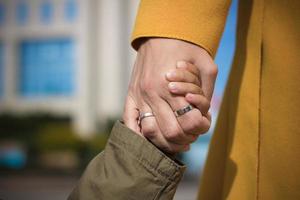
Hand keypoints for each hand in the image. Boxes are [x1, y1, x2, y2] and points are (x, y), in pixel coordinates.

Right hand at [123, 38, 216, 153]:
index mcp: (172, 86)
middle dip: (187, 137)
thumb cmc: (188, 49)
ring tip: (177, 137)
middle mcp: (153, 94)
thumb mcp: (206, 66)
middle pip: (171, 133)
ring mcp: (139, 96)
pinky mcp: (130, 95)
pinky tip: (153, 137)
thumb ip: (207, 92)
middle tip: (192, 131)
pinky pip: (130, 122)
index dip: (201, 127)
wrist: (161, 33)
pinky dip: (140, 136)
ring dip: (167, 142)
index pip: (188, 122)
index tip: (204, 121)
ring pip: (150, 133)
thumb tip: (203, 115)